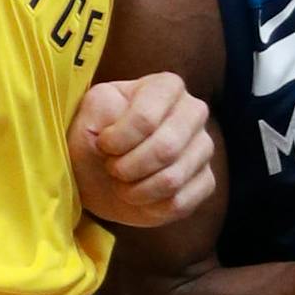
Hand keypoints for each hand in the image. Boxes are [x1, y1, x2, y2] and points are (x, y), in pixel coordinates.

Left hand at [69, 73, 214, 228]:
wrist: (101, 174)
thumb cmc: (95, 138)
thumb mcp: (88, 115)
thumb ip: (101, 107)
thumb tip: (121, 116)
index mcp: (166, 87)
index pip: (146, 118)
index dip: (118, 141)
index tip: (102, 145)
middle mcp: (194, 112)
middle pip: (166, 148)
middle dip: (128, 168)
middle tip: (112, 169)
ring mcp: (204, 147)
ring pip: (173, 179)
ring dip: (136, 190)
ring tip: (123, 184)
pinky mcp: (206, 180)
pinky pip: (181, 202)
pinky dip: (151, 207)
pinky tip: (142, 197)